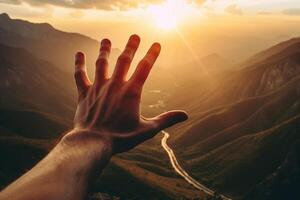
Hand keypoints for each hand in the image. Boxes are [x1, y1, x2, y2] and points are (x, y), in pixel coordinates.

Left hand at [71, 34, 187, 153]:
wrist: (94, 142)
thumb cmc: (121, 138)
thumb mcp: (147, 129)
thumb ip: (166, 120)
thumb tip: (185, 115)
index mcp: (131, 92)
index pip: (144, 68)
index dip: (152, 54)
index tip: (156, 44)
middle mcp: (115, 85)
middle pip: (124, 60)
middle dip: (130, 47)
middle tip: (134, 36)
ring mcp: (98, 87)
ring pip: (102, 63)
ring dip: (104, 50)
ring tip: (106, 40)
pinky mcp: (84, 93)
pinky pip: (80, 75)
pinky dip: (79, 64)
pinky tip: (79, 53)